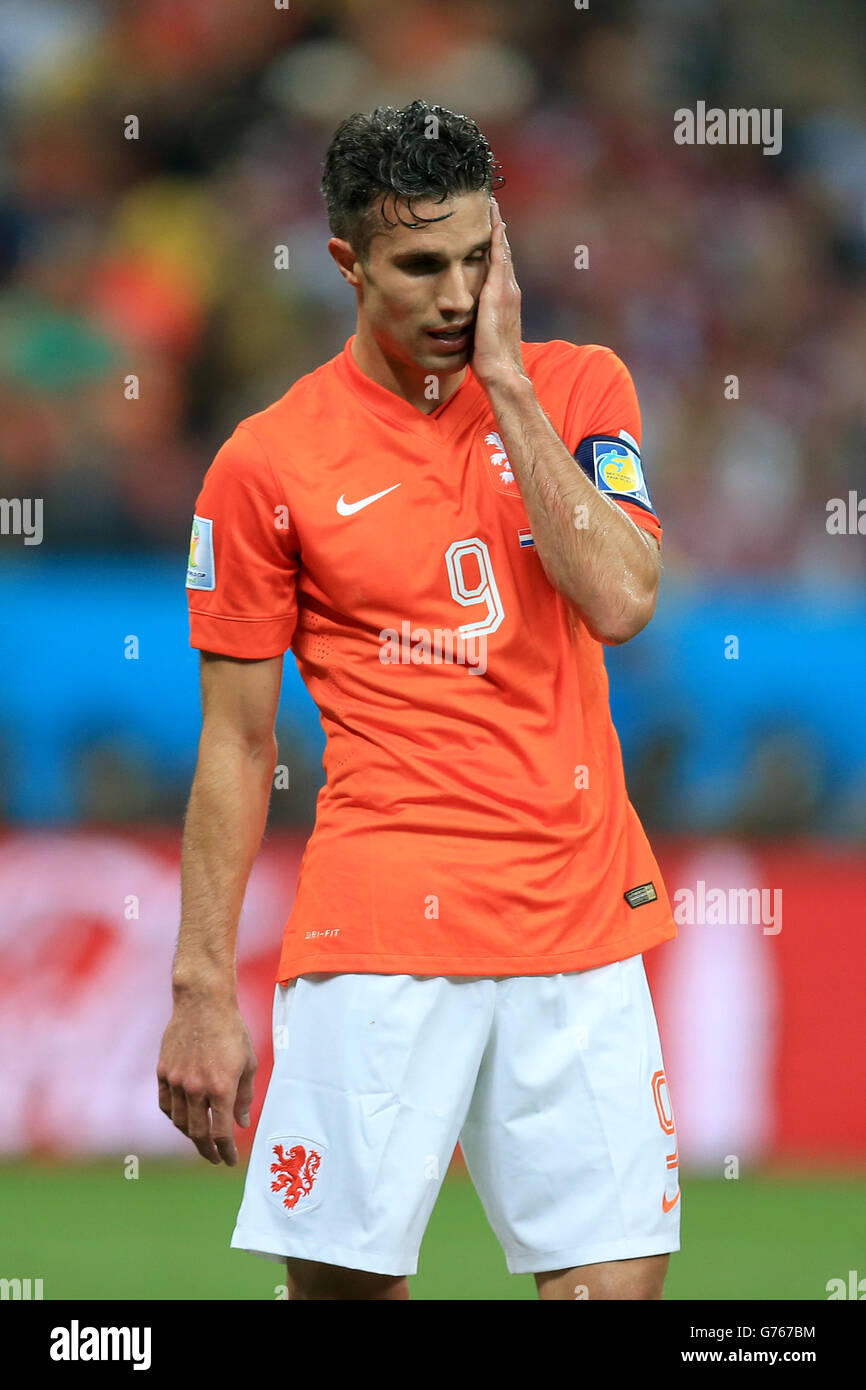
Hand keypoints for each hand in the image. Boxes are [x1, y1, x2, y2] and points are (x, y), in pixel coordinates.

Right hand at [157, 995, 256, 1164]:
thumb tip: (241, 1124)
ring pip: (180, 1122)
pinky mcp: (163, 1072)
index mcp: (221, 1087)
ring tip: (201, 1140)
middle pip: (198, 1135)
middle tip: (215, 1158)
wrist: (203, 1003)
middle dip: (208, 1152)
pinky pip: (166, 1105)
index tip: (229, 1160)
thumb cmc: (232, 1031)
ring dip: (191, 1136)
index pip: (221, 1133)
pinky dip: (175, 1117)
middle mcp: (196, 1088)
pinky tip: (184, 1119)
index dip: (225, 1151)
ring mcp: (177, 1081)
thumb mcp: (248, 1063)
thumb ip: (244, 1097)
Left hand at [471, 196, 524, 389]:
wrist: (502, 373)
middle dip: (497, 228)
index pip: (498, 265)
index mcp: (504, 299)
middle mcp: (509, 290)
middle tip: (491, 203)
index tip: (487, 225)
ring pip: (502, 250)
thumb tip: (459, 316)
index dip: (493, 245)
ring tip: (492, 204)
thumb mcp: (479, 333)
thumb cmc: (488, 361)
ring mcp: (506, 290)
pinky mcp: (499, 293)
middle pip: (502, 251)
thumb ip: (475, 319)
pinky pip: (498, 258)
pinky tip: (493, 221)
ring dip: (497, 226)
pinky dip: (497, 238)